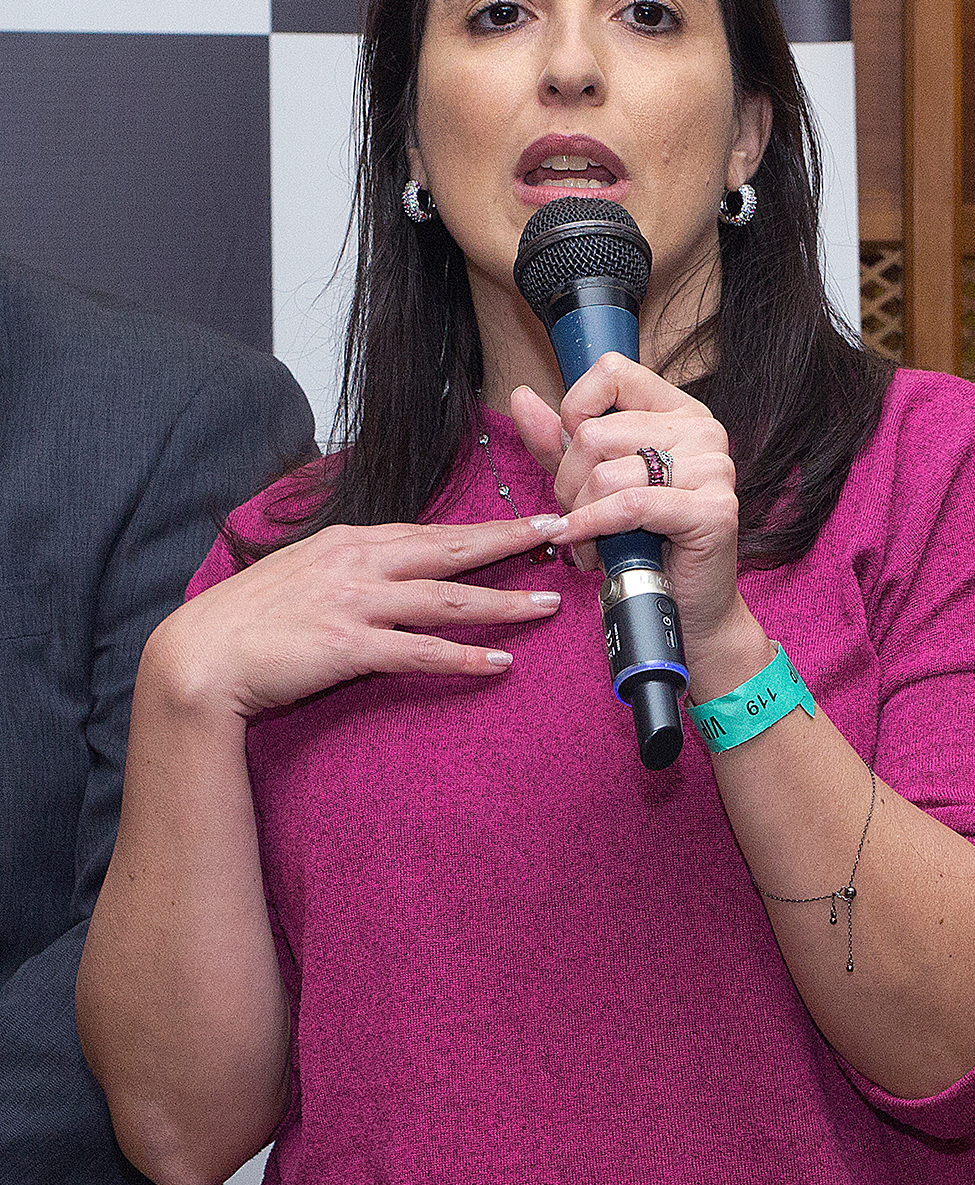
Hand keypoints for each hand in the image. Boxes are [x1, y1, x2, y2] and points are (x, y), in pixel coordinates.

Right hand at [145, 516, 562, 718]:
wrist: (201, 655)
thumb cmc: (248, 617)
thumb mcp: (301, 571)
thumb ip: (347, 565)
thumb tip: (385, 563)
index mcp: (350, 541)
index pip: (430, 530)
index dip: (483, 527)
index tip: (528, 521)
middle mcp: (358, 563)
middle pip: (451, 549)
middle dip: (512, 540)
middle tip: (562, 532)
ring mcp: (355, 603)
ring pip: (447, 599)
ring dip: (503, 603)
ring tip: (547, 605)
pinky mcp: (348, 646)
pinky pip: (419, 651)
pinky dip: (463, 657)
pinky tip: (500, 663)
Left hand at [511, 355, 766, 685]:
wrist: (683, 610)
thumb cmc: (641, 547)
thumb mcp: (592, 486)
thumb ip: (559, 442)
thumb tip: (520, 396)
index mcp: (677, 412)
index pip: (611, 373)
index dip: (574, 413)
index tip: (572, 457)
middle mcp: (704, 430)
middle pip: (596, 433)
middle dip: (568, 484)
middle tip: (574, 519)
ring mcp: (715, 467)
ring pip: (606, 473)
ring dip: (580, 518)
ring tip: (586, 545)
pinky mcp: (714, 510)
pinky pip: (630, 507)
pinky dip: (594, 529)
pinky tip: (585, 549)